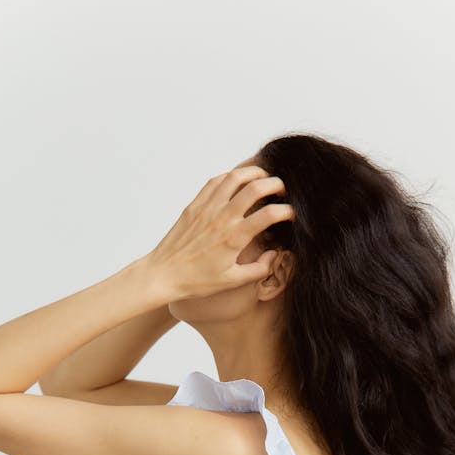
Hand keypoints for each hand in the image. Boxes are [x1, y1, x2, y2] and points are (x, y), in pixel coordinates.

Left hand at [142, 164, 294, 304]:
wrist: (163, 274)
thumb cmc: (197, 281)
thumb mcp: (232, 281)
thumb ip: (259, 269)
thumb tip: (274, 254)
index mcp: (234, 238)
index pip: (269, 215)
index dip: (287, 211)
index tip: (291, 214)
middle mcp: (222, 218)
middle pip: (255, 188)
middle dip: (274, 184)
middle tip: (281, 189)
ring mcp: (207, 208)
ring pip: (234, 177)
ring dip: (253, 173)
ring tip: (262, 177)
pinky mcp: (194, 205)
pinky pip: (215, 182)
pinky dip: (230, 177)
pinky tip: (237, 181)